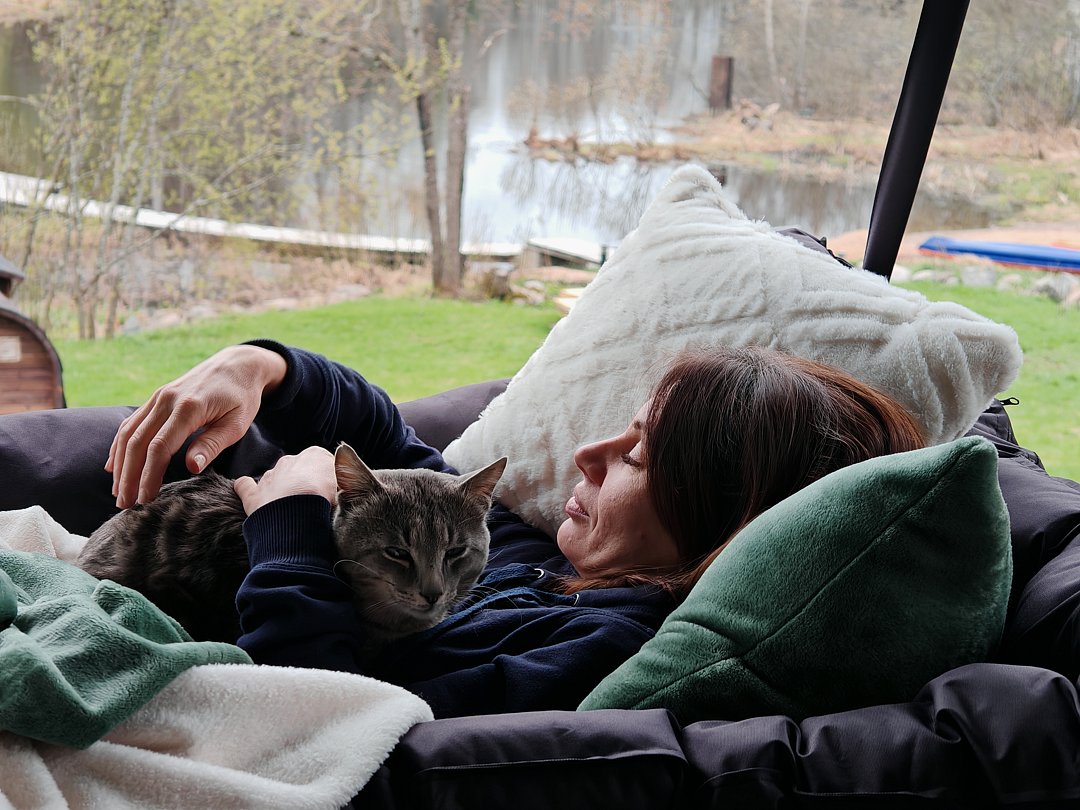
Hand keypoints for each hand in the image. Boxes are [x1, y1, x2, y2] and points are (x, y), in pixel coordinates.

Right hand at [107, 344, 287, 507]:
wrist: (238, 364)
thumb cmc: (242, 397)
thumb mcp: (237, 423)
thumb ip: (212, 444)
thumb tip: (191, 467)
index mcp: (188, 407)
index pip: (159, 448)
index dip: (149, 476)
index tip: (145, 500)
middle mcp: (166, 400)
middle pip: (137, 443)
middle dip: (128, 477)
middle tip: (125, 505)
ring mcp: (158, 397)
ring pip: (128, 433)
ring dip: (120, 464)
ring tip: (119, 492)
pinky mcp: (156, 398)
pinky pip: (131, 423)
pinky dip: (119, 445)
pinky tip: (114, 465)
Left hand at [233, 446, 336, 514]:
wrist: (297, 513)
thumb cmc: (326, 500)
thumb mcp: (346, 489)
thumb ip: (344, 485)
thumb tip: (344, 490)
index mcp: (315, 455)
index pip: (325, 464)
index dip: (329, 481)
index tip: (332, 495)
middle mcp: (291, 461)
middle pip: (299, 470)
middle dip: (304, 484)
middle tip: (313, 506)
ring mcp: (270, 477)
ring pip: (275, 479)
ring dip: (281, 491)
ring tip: (291, 512)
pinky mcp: (253, 494)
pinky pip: (246, 486)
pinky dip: (247, 489)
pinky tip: (253, 496)